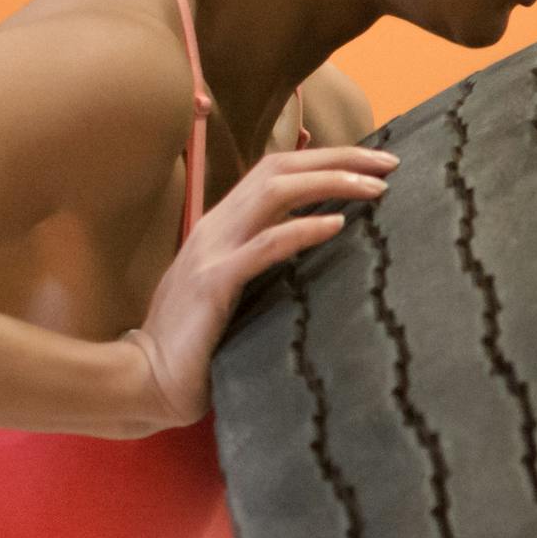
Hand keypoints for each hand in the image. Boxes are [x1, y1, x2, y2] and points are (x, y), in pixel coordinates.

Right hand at [115, 143, 398, 433]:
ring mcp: (213, 251)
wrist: (146, 379)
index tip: (373, 165)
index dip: (325, 160)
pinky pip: (265, 246)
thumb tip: (316, 255)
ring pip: (275, 191)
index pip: (276, 171)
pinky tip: (338, 225)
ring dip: (330, 183)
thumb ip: (261, 265)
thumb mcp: (231, 291)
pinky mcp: (214, 284)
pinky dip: (303, 230)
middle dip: (339, 158)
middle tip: (389, 163)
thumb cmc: (194, 343)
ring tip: (375, 188)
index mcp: (222, 226)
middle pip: (280, 168)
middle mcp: (216, 227)